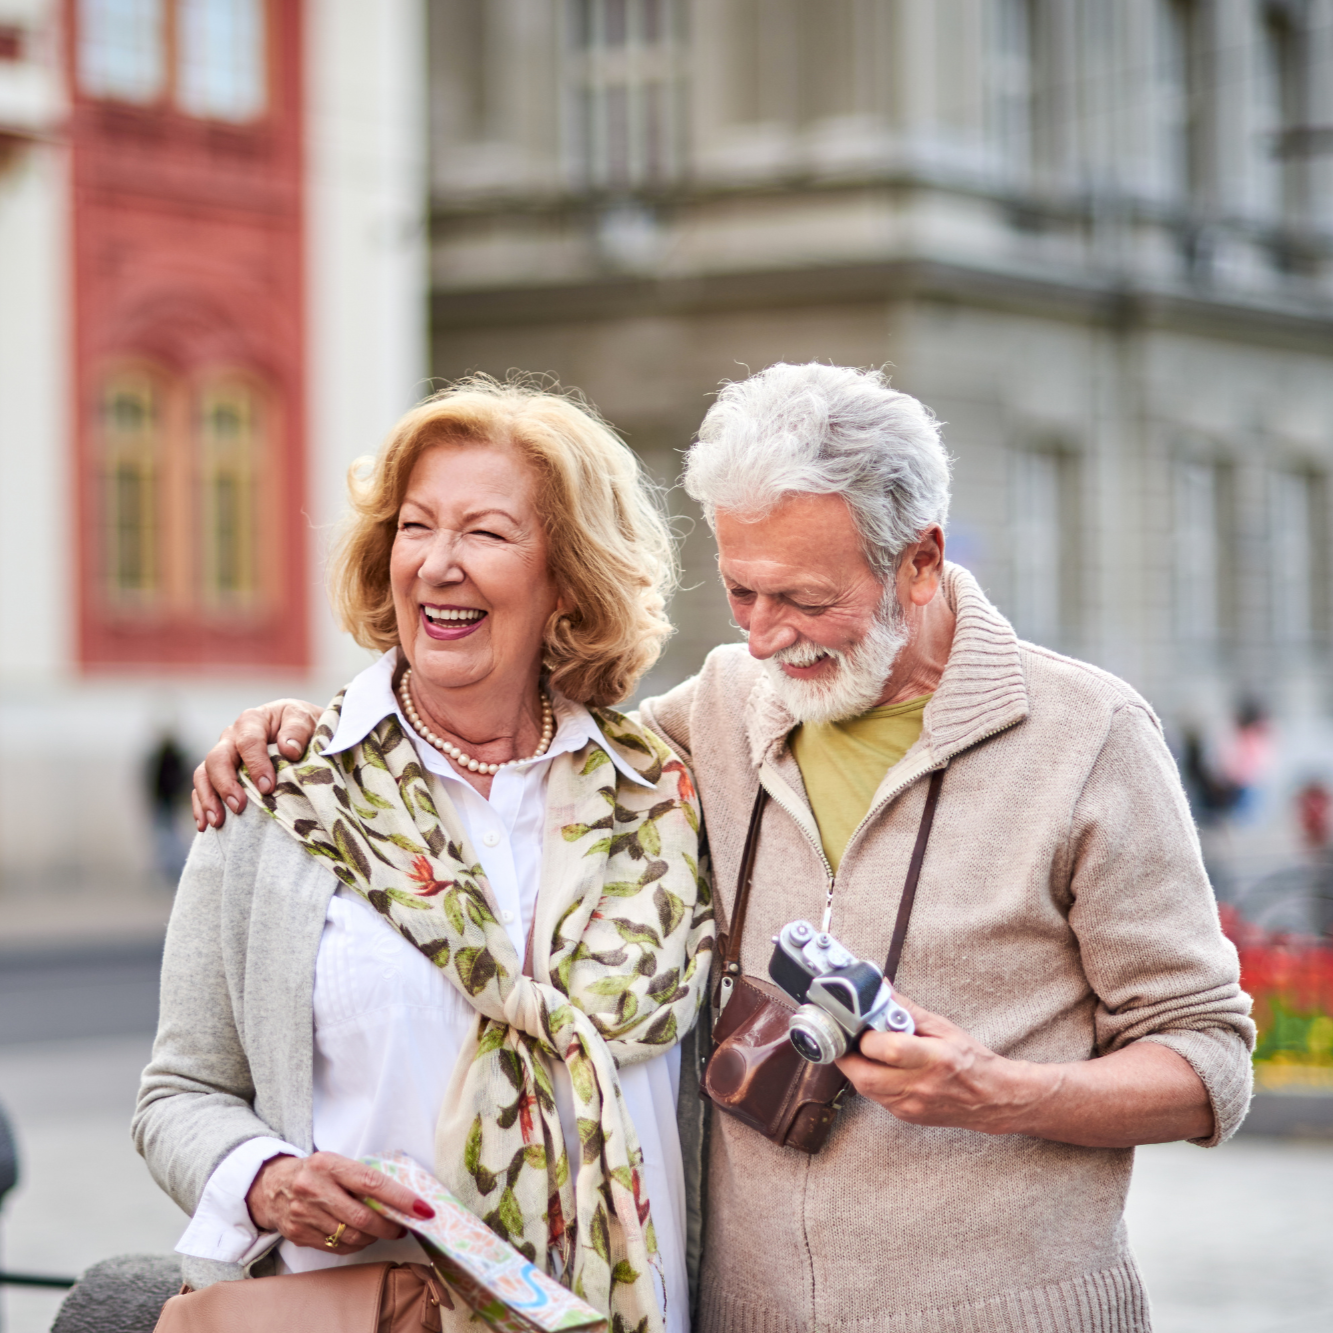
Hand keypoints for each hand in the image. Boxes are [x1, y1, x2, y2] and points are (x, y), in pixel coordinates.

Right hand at [191, 699, 321, 830]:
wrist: (304, 731)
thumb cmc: (305, 726)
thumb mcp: (306, 719)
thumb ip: (298, 730)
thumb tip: (288, 749)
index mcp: (253, 721)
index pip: (248, 741)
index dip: (256, 765)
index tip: (267, 788)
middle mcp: (232, 736)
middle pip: (218, 758)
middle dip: (226, 784)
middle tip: (239, 807)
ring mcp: (223, 754)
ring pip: (204, 773)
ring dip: (208, 798)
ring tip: (217, 822)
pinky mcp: (219, 772)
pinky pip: (202, 787)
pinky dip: (200, 805)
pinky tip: (205, 825)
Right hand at [245, 1152, 435, 1253]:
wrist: (271, 1186)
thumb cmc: (316, 1172)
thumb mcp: (336, 1163)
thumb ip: (362, 1177)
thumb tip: (402, 1198)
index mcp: (328, 1164)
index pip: (372, 1183)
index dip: (400, 1198)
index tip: (422, 1209)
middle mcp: (313, 1188)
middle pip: (362, 1217)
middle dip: (390, 1226)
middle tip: (403, 1226)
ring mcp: (304, 1214)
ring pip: (351, 1236)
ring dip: (373, 1237)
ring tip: (381, 1230)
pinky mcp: (298, 1235)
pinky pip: (337, 1247)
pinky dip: (355, 1245)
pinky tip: (361, 1236)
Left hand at [836, 992, 1214, 1147]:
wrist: (997, 1100)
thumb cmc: (972, 1058)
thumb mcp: (943, 1026)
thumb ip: (907, 1009)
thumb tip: (879, 989)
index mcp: (932, 1060)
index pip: (882, 1049)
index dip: (862, 1034)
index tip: (853, 1019)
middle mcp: (920, 1087)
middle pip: (862, 1075)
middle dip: (846, 1053)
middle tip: (841, 1034)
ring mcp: (912, 1107)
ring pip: (865, 1089)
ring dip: (854, 1067)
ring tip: (855, 1046)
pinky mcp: (907, 1117)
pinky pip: (876, 1098)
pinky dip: (868, 1080)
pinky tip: (872, 1065)